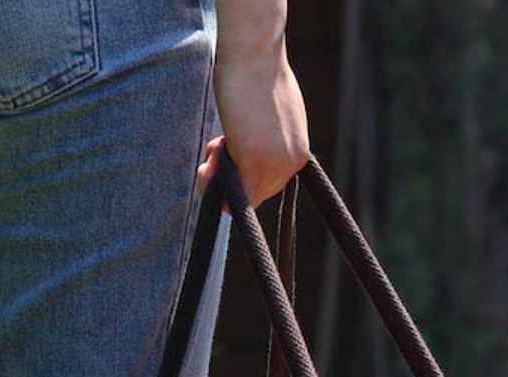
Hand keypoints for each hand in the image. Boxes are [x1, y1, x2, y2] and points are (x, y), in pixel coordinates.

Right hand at [199, 41, 308, 207]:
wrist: (254, 50)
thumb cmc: (257, 72)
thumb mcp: (271, 113)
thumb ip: (267, 137)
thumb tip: (249, 148)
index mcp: (299, 151)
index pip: (272, 183)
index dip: (246, 175)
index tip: (226, 153)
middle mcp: (292, 162)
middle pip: (259, 192)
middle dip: (231, 177)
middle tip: (214, 148)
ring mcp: (274, 163)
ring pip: (245, 195)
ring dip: (219, 179)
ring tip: (212, 149)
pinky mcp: (253, 160)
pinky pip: (234, 192)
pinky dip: (215, 183)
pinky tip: (208, 160)